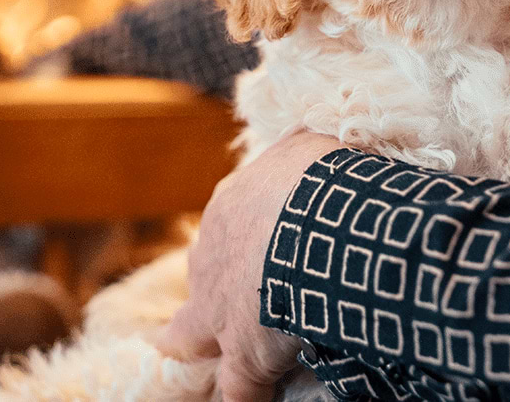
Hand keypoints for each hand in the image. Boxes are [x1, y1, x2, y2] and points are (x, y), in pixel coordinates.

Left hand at [156, 131, 344, 401]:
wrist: (317, 223)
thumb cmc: (317, 179)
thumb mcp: (307, 145)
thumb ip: (298, 144)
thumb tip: (302, 133)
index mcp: (229, 209)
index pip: (228, 228)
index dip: (245, 242)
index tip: (262, 248)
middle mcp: (211, 260)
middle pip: (203, 280)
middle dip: (216, 293)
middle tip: (237, 303)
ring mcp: (219, 313)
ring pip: (193, 338)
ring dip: (204, 348)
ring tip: (217, 361)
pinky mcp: (242, 355)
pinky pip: (239, 391)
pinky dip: (245, 398)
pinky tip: (251, 401)